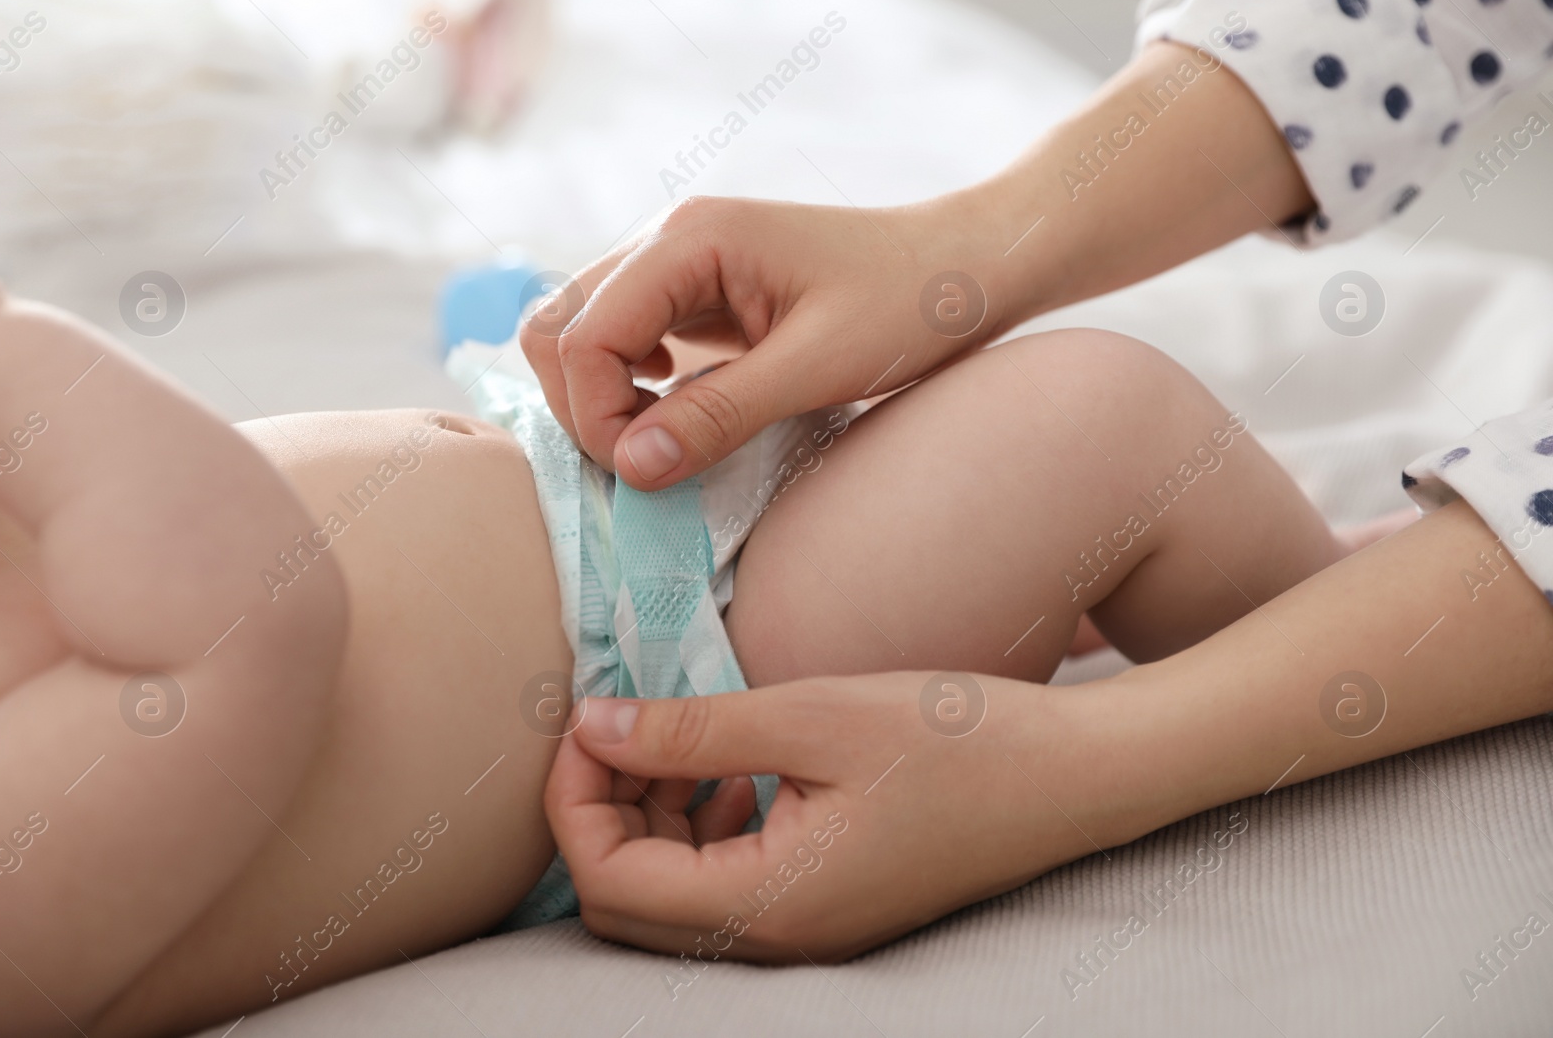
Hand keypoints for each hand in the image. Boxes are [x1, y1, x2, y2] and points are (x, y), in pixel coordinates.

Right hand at [520, 196, 1013, 488]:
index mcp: (689, 239)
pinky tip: (686, 417)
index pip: (581, 333)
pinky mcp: (700, 299)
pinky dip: (634, 391)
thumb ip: (718, 416)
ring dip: (603, 400)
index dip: (595, 415)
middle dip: (583, 405)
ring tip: (665, 447)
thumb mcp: (818, 367)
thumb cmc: (911, 303)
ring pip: (585, 337)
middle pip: (559, 326)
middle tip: (648, 462)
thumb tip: (632, 469)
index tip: (647, 471)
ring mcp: (680, 269)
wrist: (972, 266)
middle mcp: (669, 242)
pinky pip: (629, 346)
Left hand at [544, 673, 1137, 962]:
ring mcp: (806, 930)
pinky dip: (703, 828)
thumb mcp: (816, 716)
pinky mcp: (828, 906)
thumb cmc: (960, 741)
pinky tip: (737, 769)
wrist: (1079, 778)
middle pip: (629, 901)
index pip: (610, 880)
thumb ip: (695, 731)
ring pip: (673, 895)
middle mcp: (779, 939)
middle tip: (624, 724)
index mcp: (770, 905)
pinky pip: (726, 886)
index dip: (576, 799)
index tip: (590, 715)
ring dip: (652, 817)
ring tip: (680, 739)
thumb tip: (591, 726)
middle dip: (605, 810)